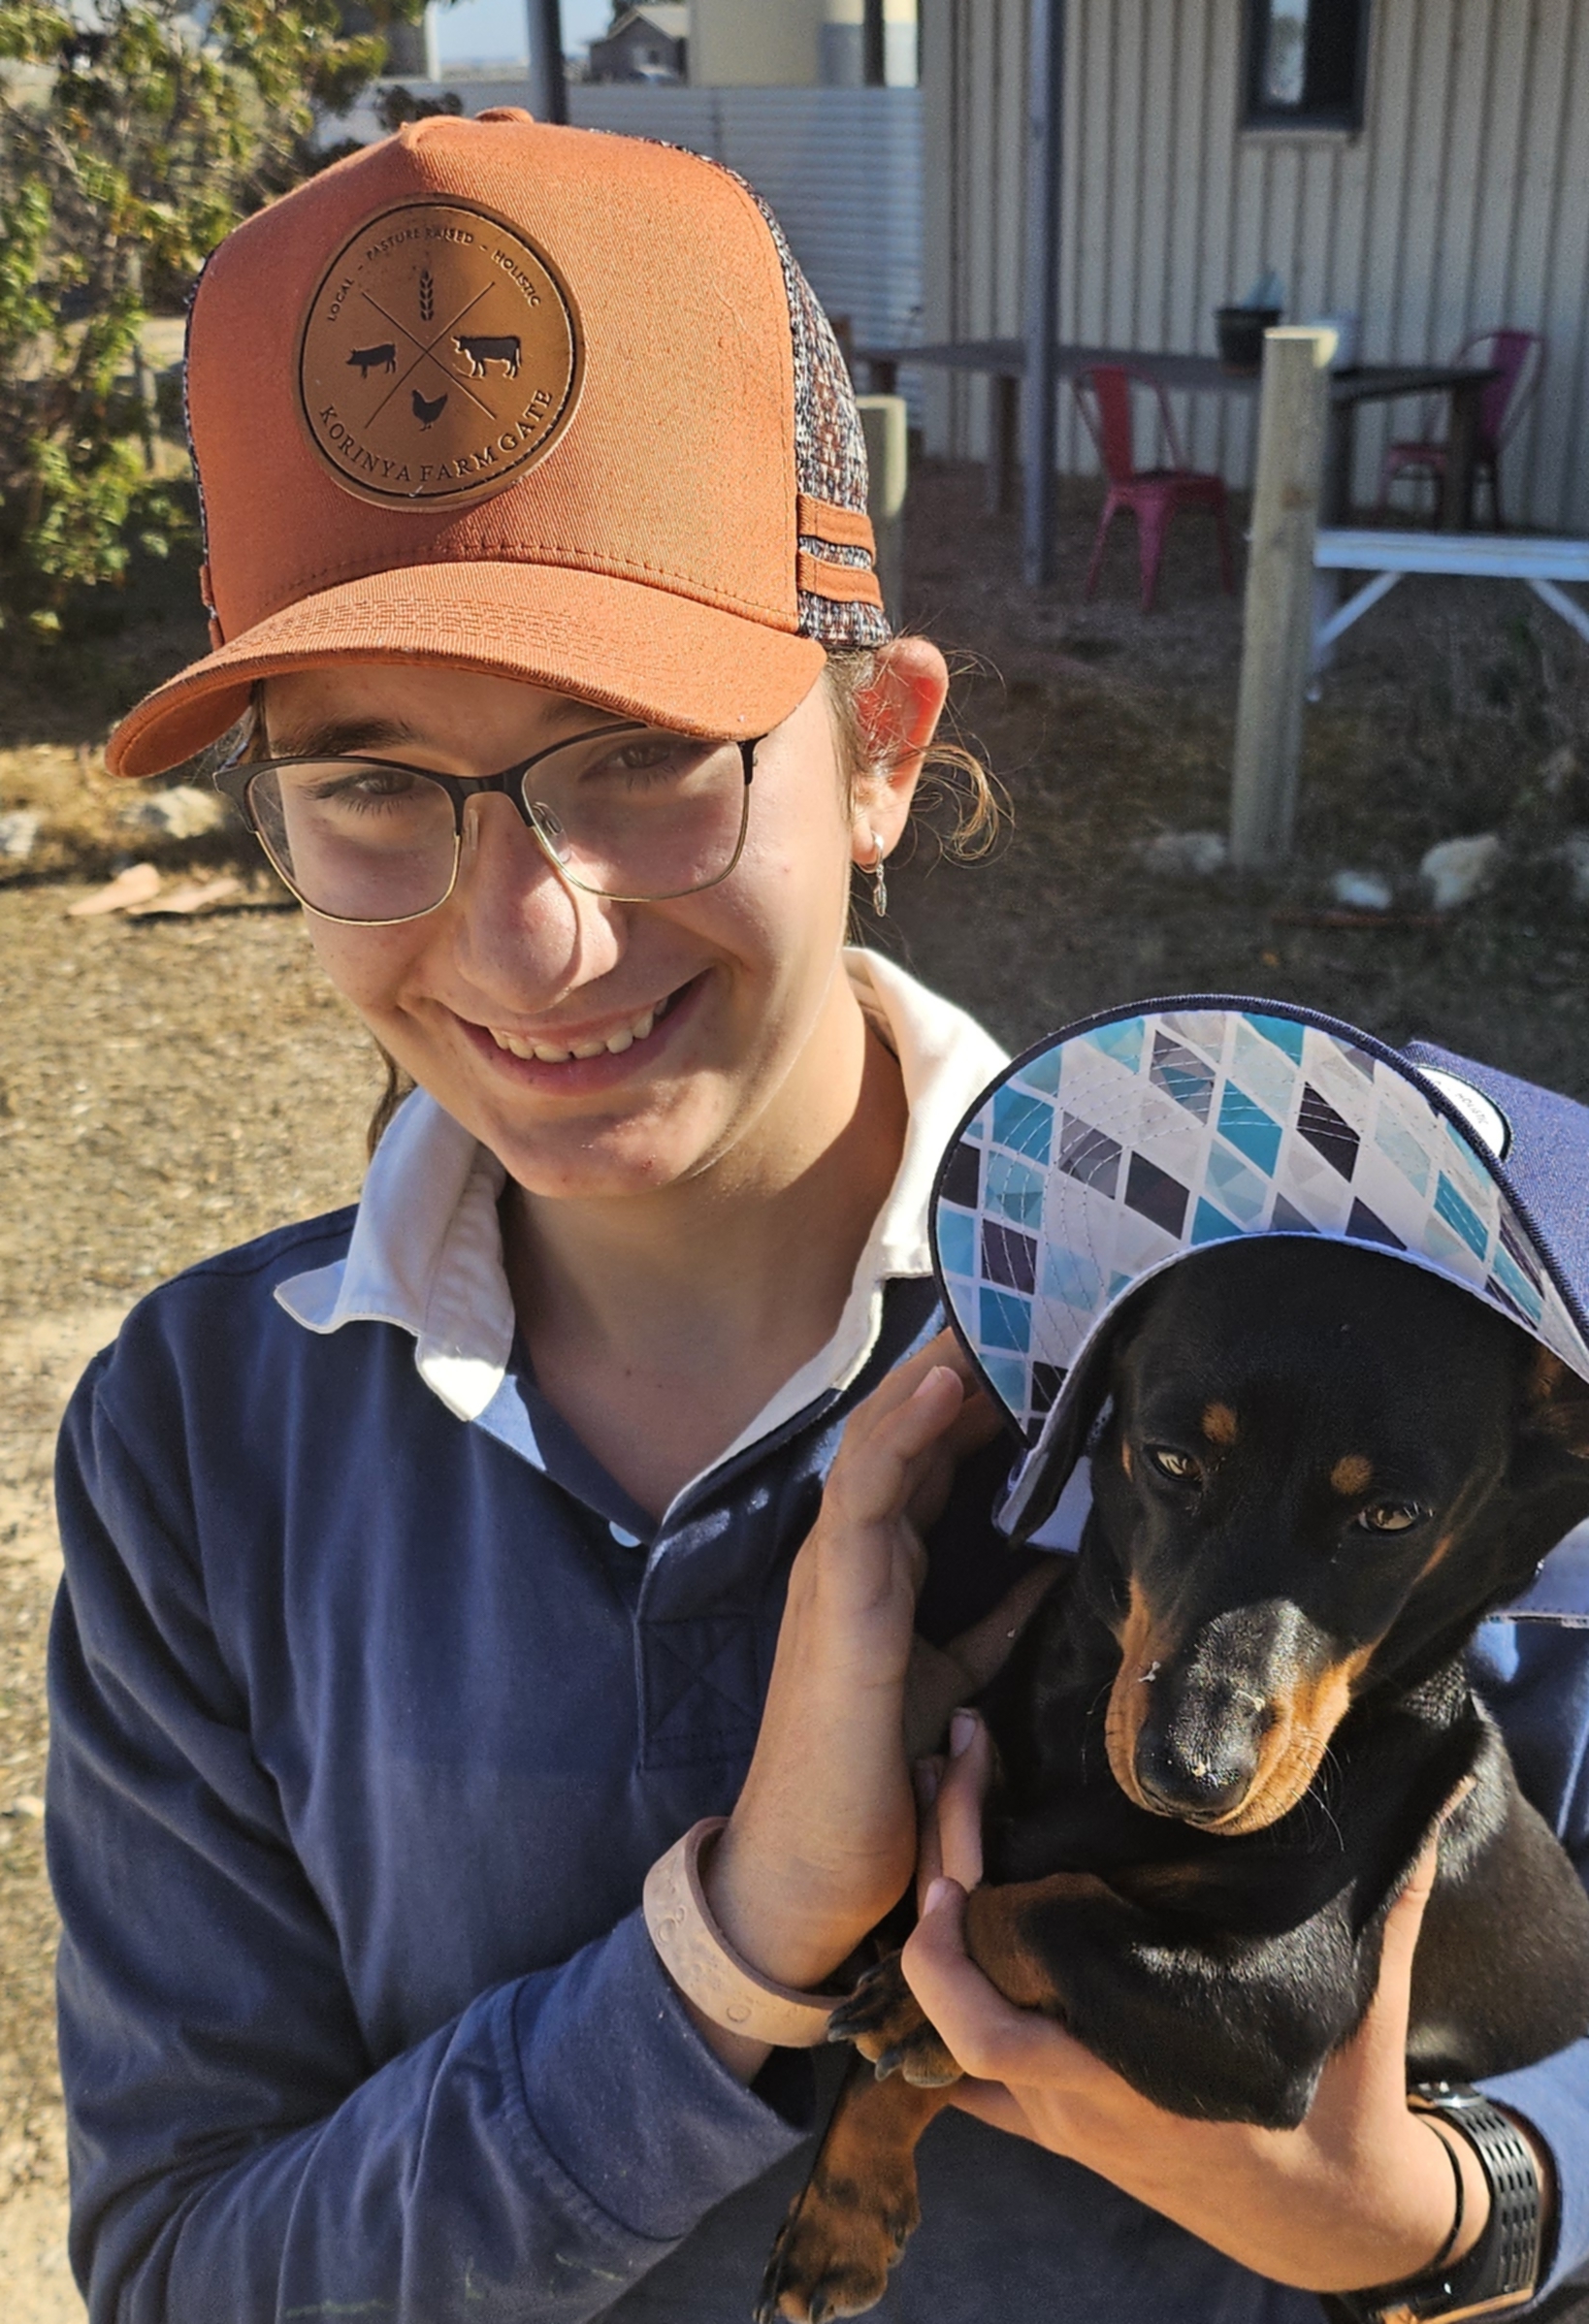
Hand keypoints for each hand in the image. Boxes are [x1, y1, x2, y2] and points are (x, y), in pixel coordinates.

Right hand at [704, 1334, 997, 2022]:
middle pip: (903, 1435)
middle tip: (1019, 1306)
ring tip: (985, 1314)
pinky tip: (946, 1383)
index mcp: (880, 1576)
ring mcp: (836, 1574)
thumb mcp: (953, 1687)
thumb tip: (1051, 1575)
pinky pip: (867, 1493)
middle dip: (956, 1370)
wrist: (811, 1875)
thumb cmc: (872, 1786)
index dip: (974, 1402)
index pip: (928, 1462)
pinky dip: (903, 1430)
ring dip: (930, 1376)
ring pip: (878, 1443)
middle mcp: (852, 1560)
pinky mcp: (839, 1603)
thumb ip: (992, 1626)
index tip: (1033, 1349)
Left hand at [902, 1718, 1502, 2293]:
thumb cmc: (1344, 2101)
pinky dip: (930, 2017)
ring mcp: (1057, 2119)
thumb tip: (1431, 1794)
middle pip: (954, 2004)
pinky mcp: (1054, 2133)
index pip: (999, 2008)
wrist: (1334, 2222)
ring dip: (924, 1934)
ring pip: (944, 2037)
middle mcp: (1077, 2094)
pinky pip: (963, 2083)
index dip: (959, 1919)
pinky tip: (926, 1931)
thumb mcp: (1365, 1999)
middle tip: (948, 1763)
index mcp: (1136, 2061)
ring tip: (933, 1814)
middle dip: (933, 1881)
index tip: (969, 1807)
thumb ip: (1392, 1895)